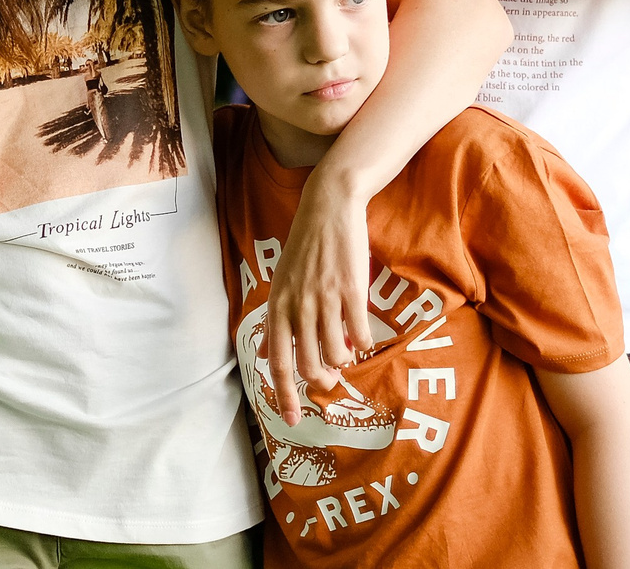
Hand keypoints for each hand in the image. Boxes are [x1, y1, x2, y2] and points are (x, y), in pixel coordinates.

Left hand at [261, 170, 373, 425]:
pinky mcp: (351, 291)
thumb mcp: (280, 283)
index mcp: (277, 307)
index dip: (284, 396)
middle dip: (321, 382)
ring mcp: (325, 299)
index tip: (291, 421)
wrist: (329, 208)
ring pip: (334, 354)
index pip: (277, 363)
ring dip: (342, 363)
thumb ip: (275, 320)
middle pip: (308, 365)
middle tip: (330, 380)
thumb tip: (266, 352)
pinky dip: (363, 346)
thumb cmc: (304, 248)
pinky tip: (363, 338)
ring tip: (345, 354)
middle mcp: (298, 307)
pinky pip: (359, 335)